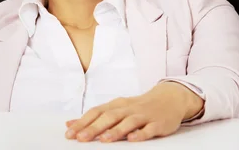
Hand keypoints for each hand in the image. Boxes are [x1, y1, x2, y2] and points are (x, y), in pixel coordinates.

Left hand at [65, 82, 202, 142]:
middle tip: (81, 138)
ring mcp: (143, 115)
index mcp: (116, 105)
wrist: (169, 98)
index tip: (69, 133)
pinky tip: (132, 139)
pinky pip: (148, 129)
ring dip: (115, 131)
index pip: (96, 112)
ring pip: (128, 122)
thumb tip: (70, 124)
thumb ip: (94, 118)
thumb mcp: (116, 109)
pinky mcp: (157, 123)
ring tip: (103, 140)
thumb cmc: (138, 107)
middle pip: (109, 117)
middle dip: (94, 128)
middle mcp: (128, 109)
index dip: (82, 122)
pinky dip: (140, 134)